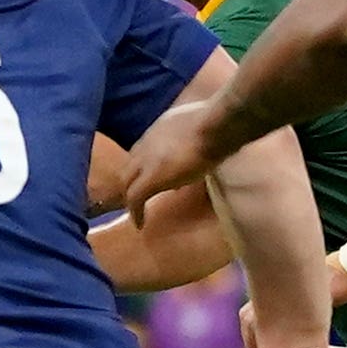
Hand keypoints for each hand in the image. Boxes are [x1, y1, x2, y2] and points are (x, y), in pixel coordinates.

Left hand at [120, 103, 227, 226]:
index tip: (149, 176)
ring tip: (137, 210)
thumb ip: (196, 134)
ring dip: (131, 195)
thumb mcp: (202, 125)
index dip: (144, 165)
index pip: (144, 148)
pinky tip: (140, 224)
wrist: (215, 127)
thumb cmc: (218, 123)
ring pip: (128, 181)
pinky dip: (136, 211)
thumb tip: (203, 144)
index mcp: (161, 128)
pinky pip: (135, 197)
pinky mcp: (151, 178)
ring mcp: (147, 160)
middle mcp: (148, 142)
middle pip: (130, 165)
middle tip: (138, 197)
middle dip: (132, 181)